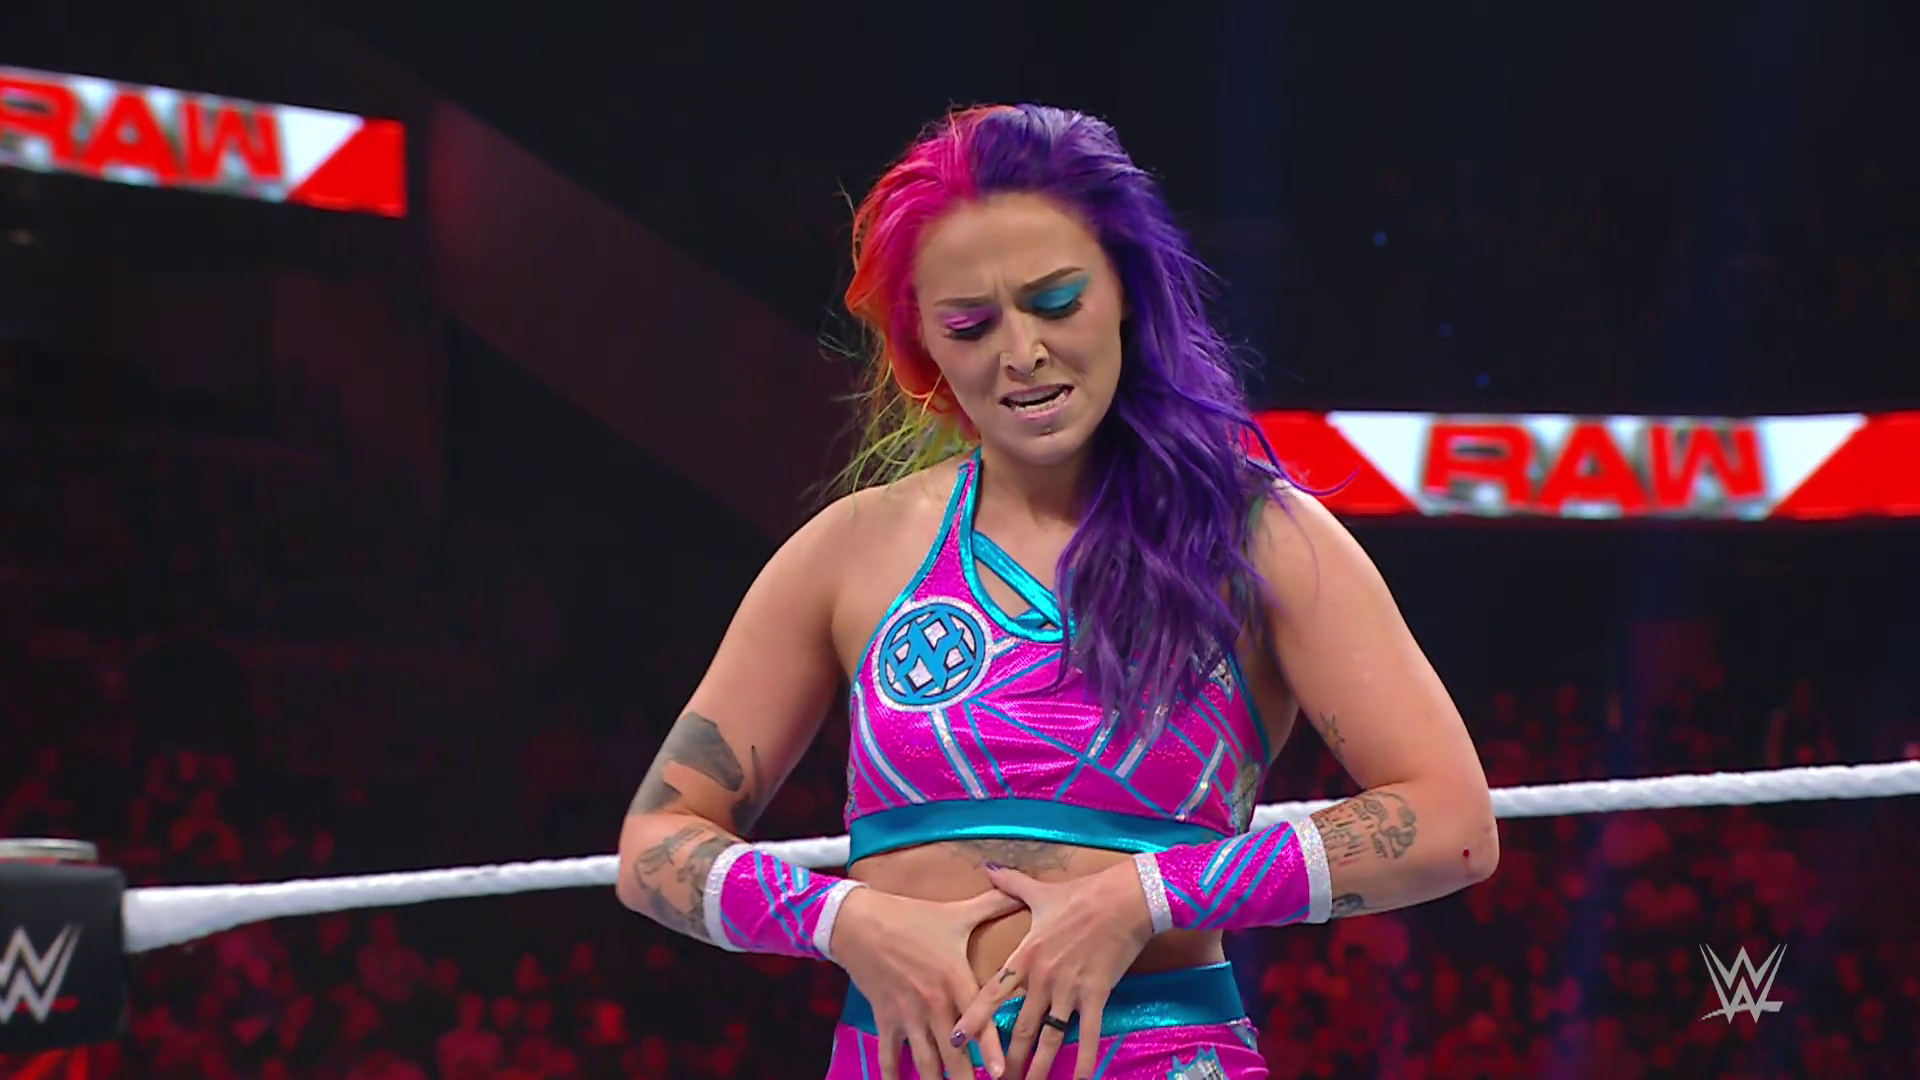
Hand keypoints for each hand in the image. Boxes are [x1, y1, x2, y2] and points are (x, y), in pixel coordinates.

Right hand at [831, 886, 1025, 1079]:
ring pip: (924, 1061)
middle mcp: (934, 1003)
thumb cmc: (912, 918)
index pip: (978, 1021)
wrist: (861, 922)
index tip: (1001, 1074)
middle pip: (953, 1053)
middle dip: (965, 1079)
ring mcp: (908, 1014)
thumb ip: (992, 904)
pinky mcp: (886, 1018)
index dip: (990, 1050)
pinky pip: (890, 1055)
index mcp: (955, 980)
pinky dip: (893, 1075)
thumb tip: (1019, 891)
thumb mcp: (956, 913)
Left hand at [955, 863, 1154, 1079]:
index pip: (992, 992)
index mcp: (1026, 956)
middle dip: (1008, 1058)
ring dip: (1040, 1067)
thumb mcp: (1041, 891)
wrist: (1124, 898)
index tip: (955, 1038)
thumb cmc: (1081, 894)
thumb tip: (988, 867)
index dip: (973, 1017)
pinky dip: (1085, 1062)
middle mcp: (1043, 978)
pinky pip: (1089, 1035)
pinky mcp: (1097, 996)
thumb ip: (1010, 884)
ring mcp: (1070, 990)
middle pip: (1021, 1027)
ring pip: (1051, 1038)